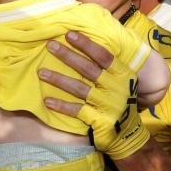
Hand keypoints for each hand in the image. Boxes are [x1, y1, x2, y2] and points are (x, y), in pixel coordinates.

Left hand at [39, 31, 149, 159]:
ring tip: (41, 72)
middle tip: (50, 46)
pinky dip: (61, 106)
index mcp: (124, 75)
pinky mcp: (99, 121)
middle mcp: (117, 88)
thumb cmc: (121, 102)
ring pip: (79, 88)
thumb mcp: (123, 82)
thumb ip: (109, 67)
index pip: (104, 56)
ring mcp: (108, 105)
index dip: (86, 44)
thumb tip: (86, 44)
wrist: (129, 136)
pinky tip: (47, 100)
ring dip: (59, 79)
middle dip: (68, 56)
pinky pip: (76, 110)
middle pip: (89, 69)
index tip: (69, 34)